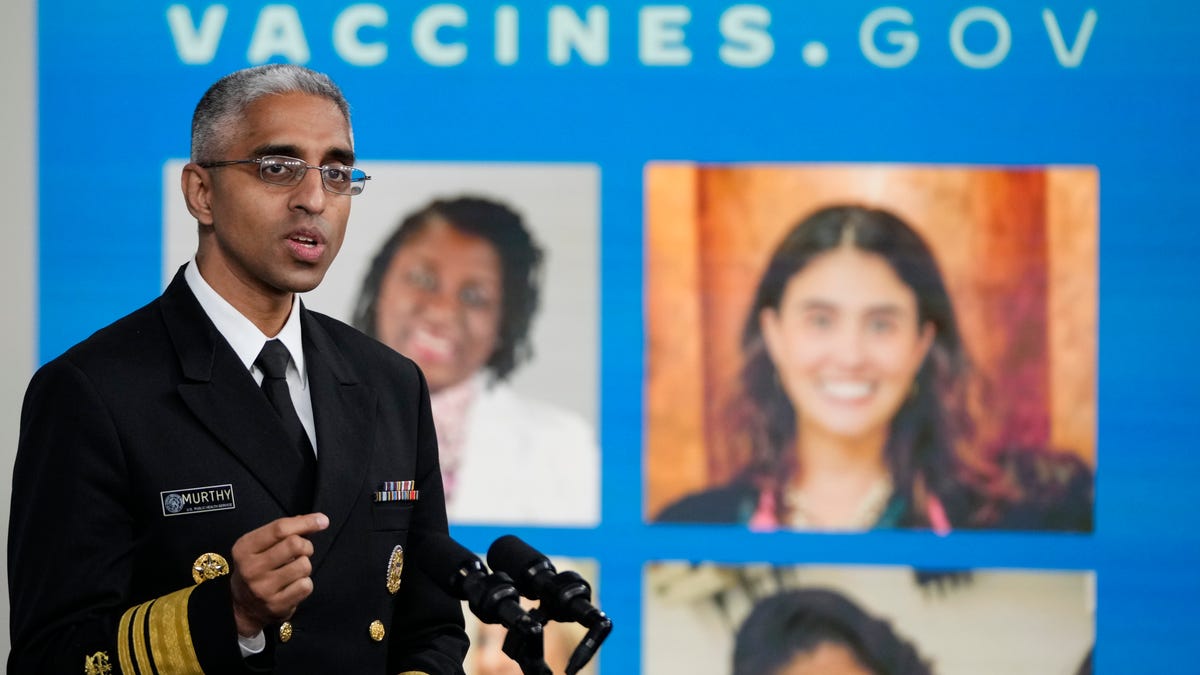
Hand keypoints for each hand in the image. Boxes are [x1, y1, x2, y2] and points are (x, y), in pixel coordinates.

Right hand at [229, 513, 328, 636]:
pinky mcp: (276, 605)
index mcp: (244, 548)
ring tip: (294, 570)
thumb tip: (316, 520)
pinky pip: (306, 586)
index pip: (279, 528)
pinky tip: (293, 585)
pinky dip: (305, 583)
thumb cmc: (258, 567)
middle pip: (294, 544)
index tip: (322, 520)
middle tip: (302, 551)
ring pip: (304, 565)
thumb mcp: (260, 545)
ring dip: (305, 565)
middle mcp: (251, 568)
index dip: (306, 522)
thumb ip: (284, 530)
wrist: (243, 607)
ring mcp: (263, 589)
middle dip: (306, 545)